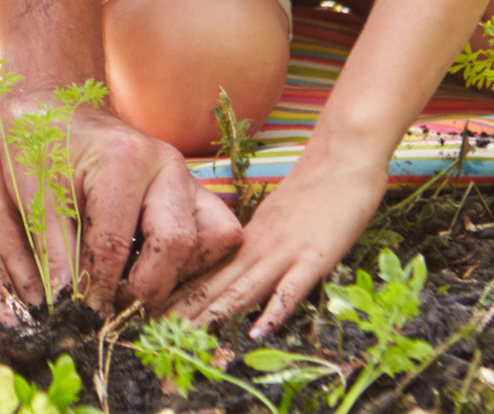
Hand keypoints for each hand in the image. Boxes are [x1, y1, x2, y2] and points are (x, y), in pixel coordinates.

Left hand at [0, 94, 242, 311]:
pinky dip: (195, 262)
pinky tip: (153, 271)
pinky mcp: (195, 192)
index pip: (115, 244)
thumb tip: (64, 307)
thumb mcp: (31, 194)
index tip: (80, 315)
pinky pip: (219, 236)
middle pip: (178, 245)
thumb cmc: (41, 145)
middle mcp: (168, 167)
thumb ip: (50, 251)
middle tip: (112, 309)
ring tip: (135, 288)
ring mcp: (188, 178)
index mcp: (123, 160)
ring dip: (179, 276)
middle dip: (145, 289)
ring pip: (213, 242)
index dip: (96, 289)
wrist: (59, 106)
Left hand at [172, 142, 387, 335]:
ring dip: (214, 315)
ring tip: (187, 338)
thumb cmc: (314, 190)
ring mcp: (286, 252)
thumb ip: (254, 247)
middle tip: (154, 336)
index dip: (177, 297)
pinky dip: (274, 311)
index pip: (204, 273)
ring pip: (243, 288)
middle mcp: (259, 247)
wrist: (343, 156)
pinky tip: (258, 332)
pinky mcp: (315, 256)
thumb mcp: (274, 219)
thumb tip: (232, 273)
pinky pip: (292, 288)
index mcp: (247, 239)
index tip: (150, 316)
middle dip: (184, 314)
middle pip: (214, 284)